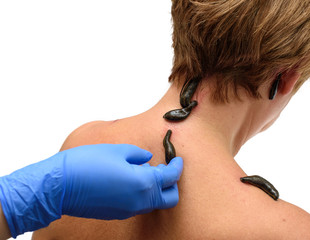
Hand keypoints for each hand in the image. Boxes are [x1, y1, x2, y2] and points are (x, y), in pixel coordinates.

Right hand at [0, 144, 182, 237]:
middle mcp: (140, 201)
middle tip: (165, 169)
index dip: (177, 167)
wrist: (60, 185)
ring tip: (146, 171)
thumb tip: (148, 159)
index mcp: (143, 183)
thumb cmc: (87, 163)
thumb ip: (139, 155)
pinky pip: (139, 206)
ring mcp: (129, 210)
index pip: (171, 177)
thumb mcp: (118, 150)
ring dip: (157, 189)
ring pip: (154, 203)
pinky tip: (132, 181)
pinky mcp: (118, 214)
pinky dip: (143, 195)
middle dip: (172, 184)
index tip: (177, 160)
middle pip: (169, 199)